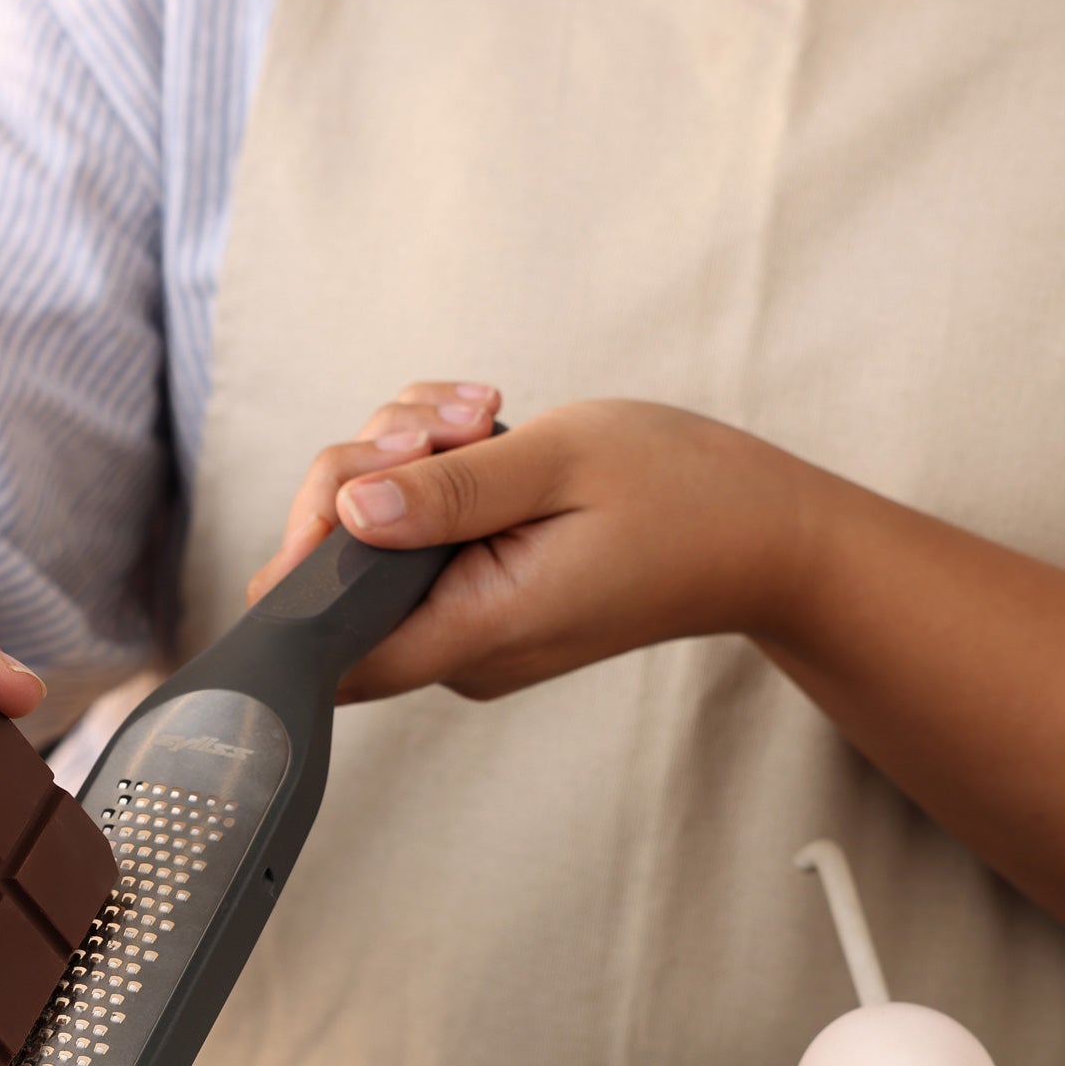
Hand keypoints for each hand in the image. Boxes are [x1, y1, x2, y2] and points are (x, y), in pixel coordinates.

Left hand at [248, 386, 813, 701]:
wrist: (762, 535)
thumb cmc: (684, 495)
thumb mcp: (561, 463)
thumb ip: (448, 491)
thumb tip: (349, 511)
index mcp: (477, 630)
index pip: (330, 647)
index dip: (302, 566)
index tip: (349, 484)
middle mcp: (458, 648)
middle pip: (334, 577)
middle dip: (361, 477)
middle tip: (446, 424)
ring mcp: (464, 628)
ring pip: (367, 542)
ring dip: (401, 459)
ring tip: (482, 417)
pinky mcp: (473, 599)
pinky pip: (410, 538)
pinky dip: (427, 474)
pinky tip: (479, 434)